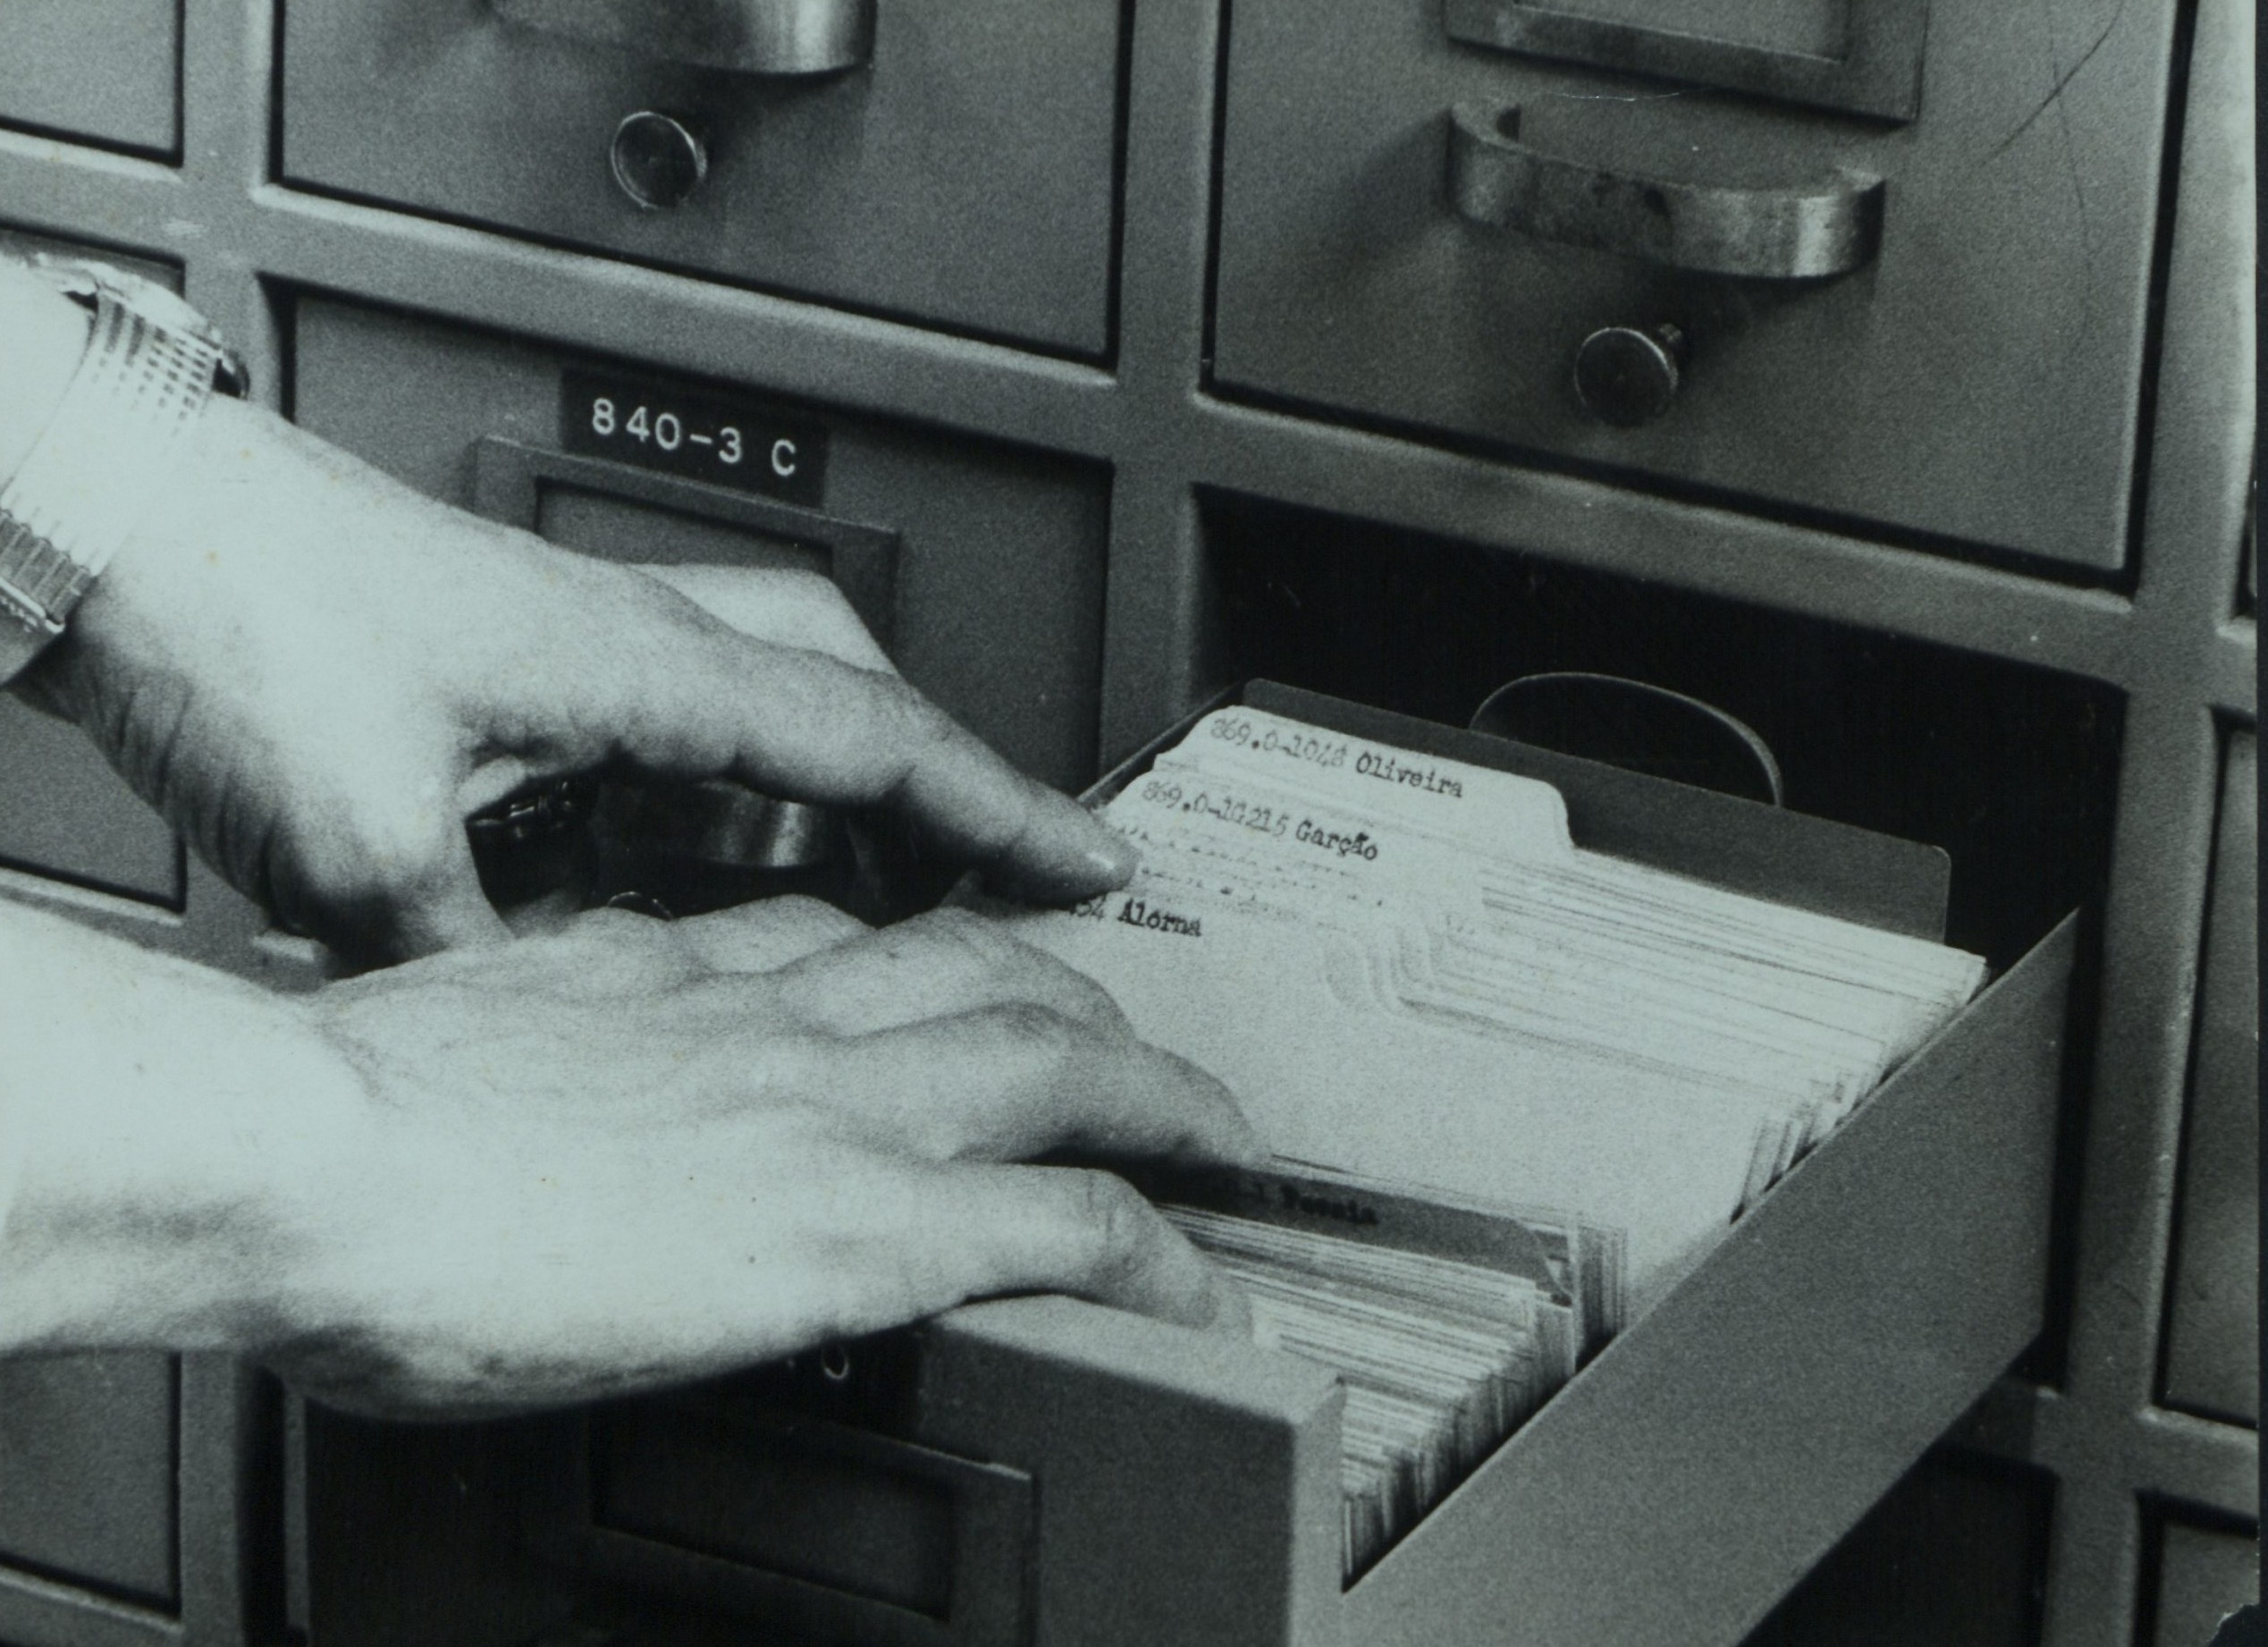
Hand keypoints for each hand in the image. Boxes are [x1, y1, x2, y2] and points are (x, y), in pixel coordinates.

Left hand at [19, 395, 1132, 963]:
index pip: (874, 742)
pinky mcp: (531, 663)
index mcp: (641, 666)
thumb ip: (477, 962)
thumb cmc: (248, 628)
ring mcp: (589, 645)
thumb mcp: (365, 845)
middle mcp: (637, 640)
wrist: (140, 531)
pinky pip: (686, 733)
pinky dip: (735, 799)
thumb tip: (535, 1050)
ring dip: (841, 793)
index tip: (1089, 858)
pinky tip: (704, 872)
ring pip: (778, 708)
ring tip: (883, 890)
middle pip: (856, 699)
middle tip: (1005, 872)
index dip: (997, 812)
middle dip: (947, 788)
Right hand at [269, 900, 1256, 1415]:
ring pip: (1060, 1063)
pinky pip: (1068, 1225)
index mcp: (673, 969)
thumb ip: (541, 1041)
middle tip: (1133, 1041)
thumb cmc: (330, 1117)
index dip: (930, 958)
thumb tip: (552, 1067)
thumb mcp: (456, 1038)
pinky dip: (1156, 1252)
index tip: (958, 983)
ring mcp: (834, 1109)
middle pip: (984, 972)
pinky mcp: (862, 1222)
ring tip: (1219, 1139)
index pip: (847, 937)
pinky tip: (1198, 1288)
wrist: (306, 1155)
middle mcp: (778, 1013)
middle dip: (1080, 1000)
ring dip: (1158, 1098)